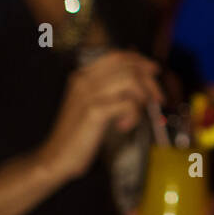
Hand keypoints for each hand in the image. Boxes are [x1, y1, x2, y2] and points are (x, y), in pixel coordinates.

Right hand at [37, 51, 163, 183]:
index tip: (154, 70)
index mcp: (82, 76)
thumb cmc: (78, 134)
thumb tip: (142, 80)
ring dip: (142, 97)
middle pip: (127, 66)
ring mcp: (88, 95)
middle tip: (157, 99)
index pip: (117, 56)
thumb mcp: (94, 105)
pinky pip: (127, 104)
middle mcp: (84, 81)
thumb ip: (112, 90)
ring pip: (130, 80)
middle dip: (149, 81)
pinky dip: (134, 115)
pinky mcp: (94, 112)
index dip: (140, 61)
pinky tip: (124, 126)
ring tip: (137, 115)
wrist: (56, 157)